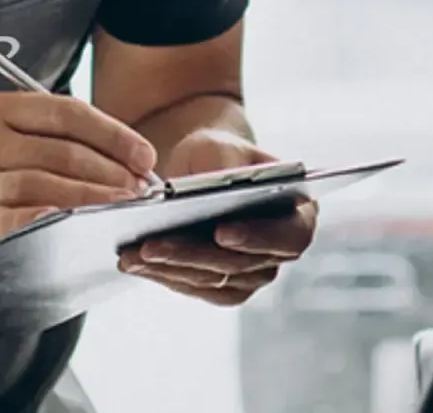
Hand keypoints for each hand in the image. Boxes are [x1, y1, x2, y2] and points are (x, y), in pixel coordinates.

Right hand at [0, 91, 159, 264]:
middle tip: (140, 191)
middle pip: (61, 152)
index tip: (145, 157)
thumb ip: (66, 141)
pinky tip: (69, 226)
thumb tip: (134, 161)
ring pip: (42, 185)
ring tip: (120, 210)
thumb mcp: (17, 142)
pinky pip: (9, 218)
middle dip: (110, 173)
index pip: (67, 113)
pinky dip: (40, 220)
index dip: (114, 135)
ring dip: (89, 199)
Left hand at [117, 129, 317, 306]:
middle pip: (241, 265)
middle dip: (192, 255)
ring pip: (213, 280)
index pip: (288, 236)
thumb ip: (227, 165)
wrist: (205, 168)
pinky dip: (164, 276)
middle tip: (152, 245)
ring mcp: (253, 273)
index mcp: (300, 214)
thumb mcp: (223, 146)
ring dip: (170, 269)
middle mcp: (280, 251)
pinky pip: (196, 287)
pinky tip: (134, 263)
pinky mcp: (224, 286)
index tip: (221, 232)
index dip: (257, 237)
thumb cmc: (221, 152)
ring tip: (132, 254)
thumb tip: (215, 188)